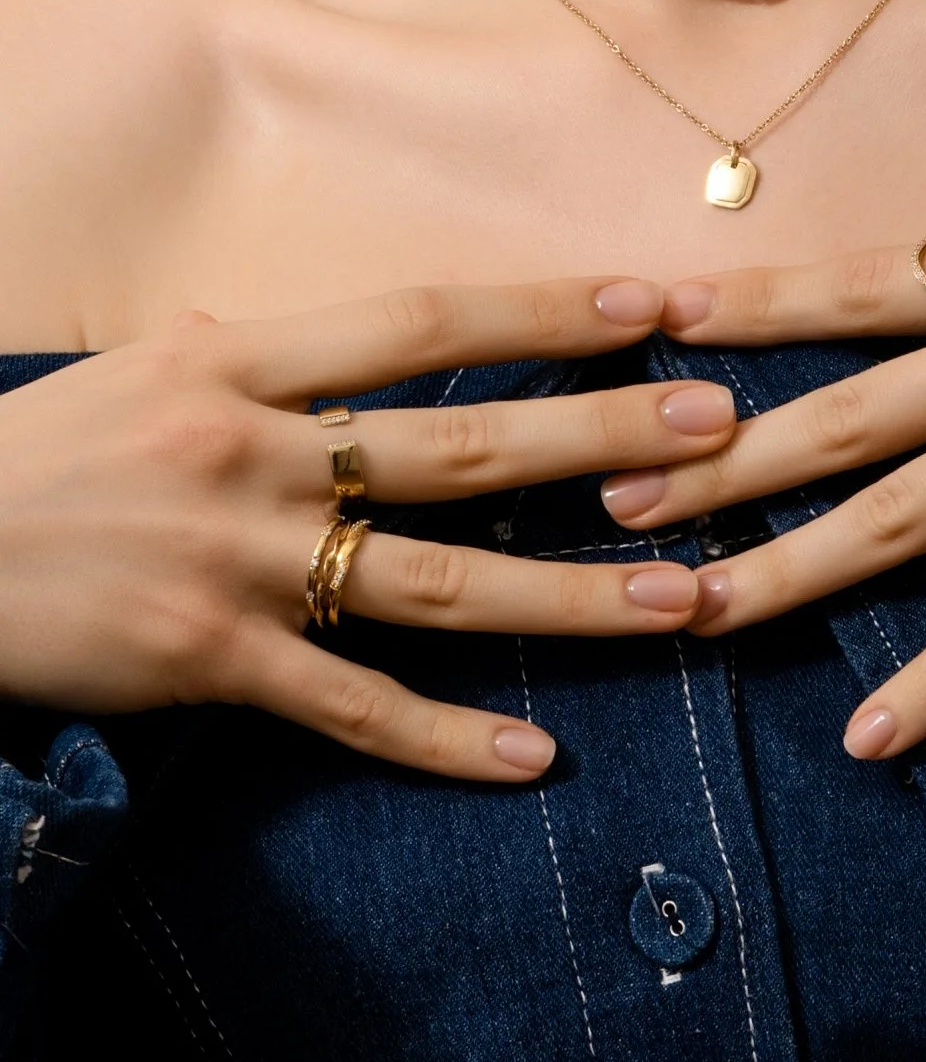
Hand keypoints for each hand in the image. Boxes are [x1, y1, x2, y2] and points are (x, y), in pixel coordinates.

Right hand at [0, 279, 736, 779]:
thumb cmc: (34, 453)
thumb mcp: (142, 368)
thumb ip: (254, 357)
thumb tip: (329, 338)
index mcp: (237, 363)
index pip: (423, 322)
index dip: (543, 311)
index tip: (652, 301)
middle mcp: (252, 456)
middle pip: (462, 446)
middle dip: (601, 436)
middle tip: (720, 432)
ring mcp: (237, 566)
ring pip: (438, 584)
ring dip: (572, 596)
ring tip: (688, 600)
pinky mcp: (211, 665)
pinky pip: (352, 708)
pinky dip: (445, 738)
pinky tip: (535, 759)